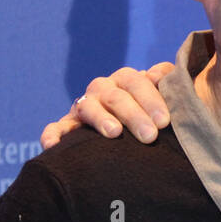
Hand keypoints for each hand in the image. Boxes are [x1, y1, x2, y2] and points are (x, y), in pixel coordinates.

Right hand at [40, 63, 175, 148]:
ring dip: (100, 119)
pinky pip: (57, 127)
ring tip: (114, 132)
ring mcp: (84, 105)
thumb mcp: (164, 92)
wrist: (132, 122)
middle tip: (150, 136)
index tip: (164, 121)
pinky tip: (53, 146)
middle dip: (134, 115)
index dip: (151, 100)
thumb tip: (157, 75)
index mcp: (126, 79)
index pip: (137, 83)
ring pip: (88, 107)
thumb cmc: (154, 109)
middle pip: (116, 97)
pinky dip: (52, 134)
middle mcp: (102, 89)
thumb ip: (168, 79)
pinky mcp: (68, 123)